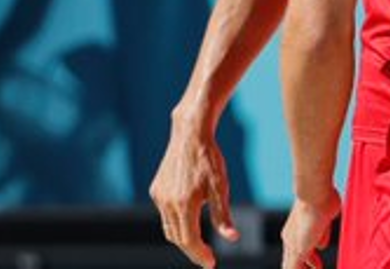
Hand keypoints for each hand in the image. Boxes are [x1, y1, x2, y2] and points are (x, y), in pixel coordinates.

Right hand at [149, 118, 239, 267]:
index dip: (200, 255)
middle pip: (178, 238)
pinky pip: (165, 213)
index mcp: (184, 204)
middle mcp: (167, 202)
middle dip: (192, 250)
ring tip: (198, 244)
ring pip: (169, 227)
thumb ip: (223, 215)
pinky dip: (176, 222)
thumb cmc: (210, 159)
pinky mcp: (156, 189)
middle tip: (206, 258)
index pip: (189, 241)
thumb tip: (233, 239)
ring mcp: (159, 196)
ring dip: (182, 238)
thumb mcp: (221, 187)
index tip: (210, 264)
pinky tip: (188, 220)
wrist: (191, 134)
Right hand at [281, 191, 340, 268]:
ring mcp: (310, 226)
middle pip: (301, 255)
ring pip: (311, 244)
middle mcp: (298, 235)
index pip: (291, 264)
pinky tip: (324, 240)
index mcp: (290, 243)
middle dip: (307, 266)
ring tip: (318, 265)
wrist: (317, 195)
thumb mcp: (300, 250)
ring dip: (314, 255)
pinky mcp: (323, 218)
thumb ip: (294, 265)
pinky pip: (322, 232)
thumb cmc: (307, 222)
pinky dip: (323, 238)